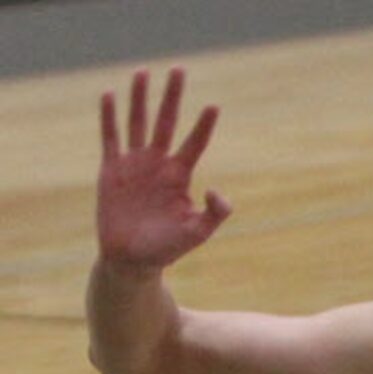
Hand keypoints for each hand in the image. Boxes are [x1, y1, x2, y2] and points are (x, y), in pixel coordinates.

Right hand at [98, 68, 230, 269]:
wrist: (132, 260)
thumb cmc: (167, 249)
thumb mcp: (197, 233)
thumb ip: (214, 214)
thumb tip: (216, 191)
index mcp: (179, 177)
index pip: (194, 144)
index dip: (203, 126)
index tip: (214, 106)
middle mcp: (158, 165)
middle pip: (166, 122)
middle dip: (173, 97)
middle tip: (179, 70)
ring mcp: (134, 164)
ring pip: (137, 123)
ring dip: (140, 98)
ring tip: (144, 72)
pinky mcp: (111, 169)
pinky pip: (110, 138)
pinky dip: (109, 118)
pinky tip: (110, 95)